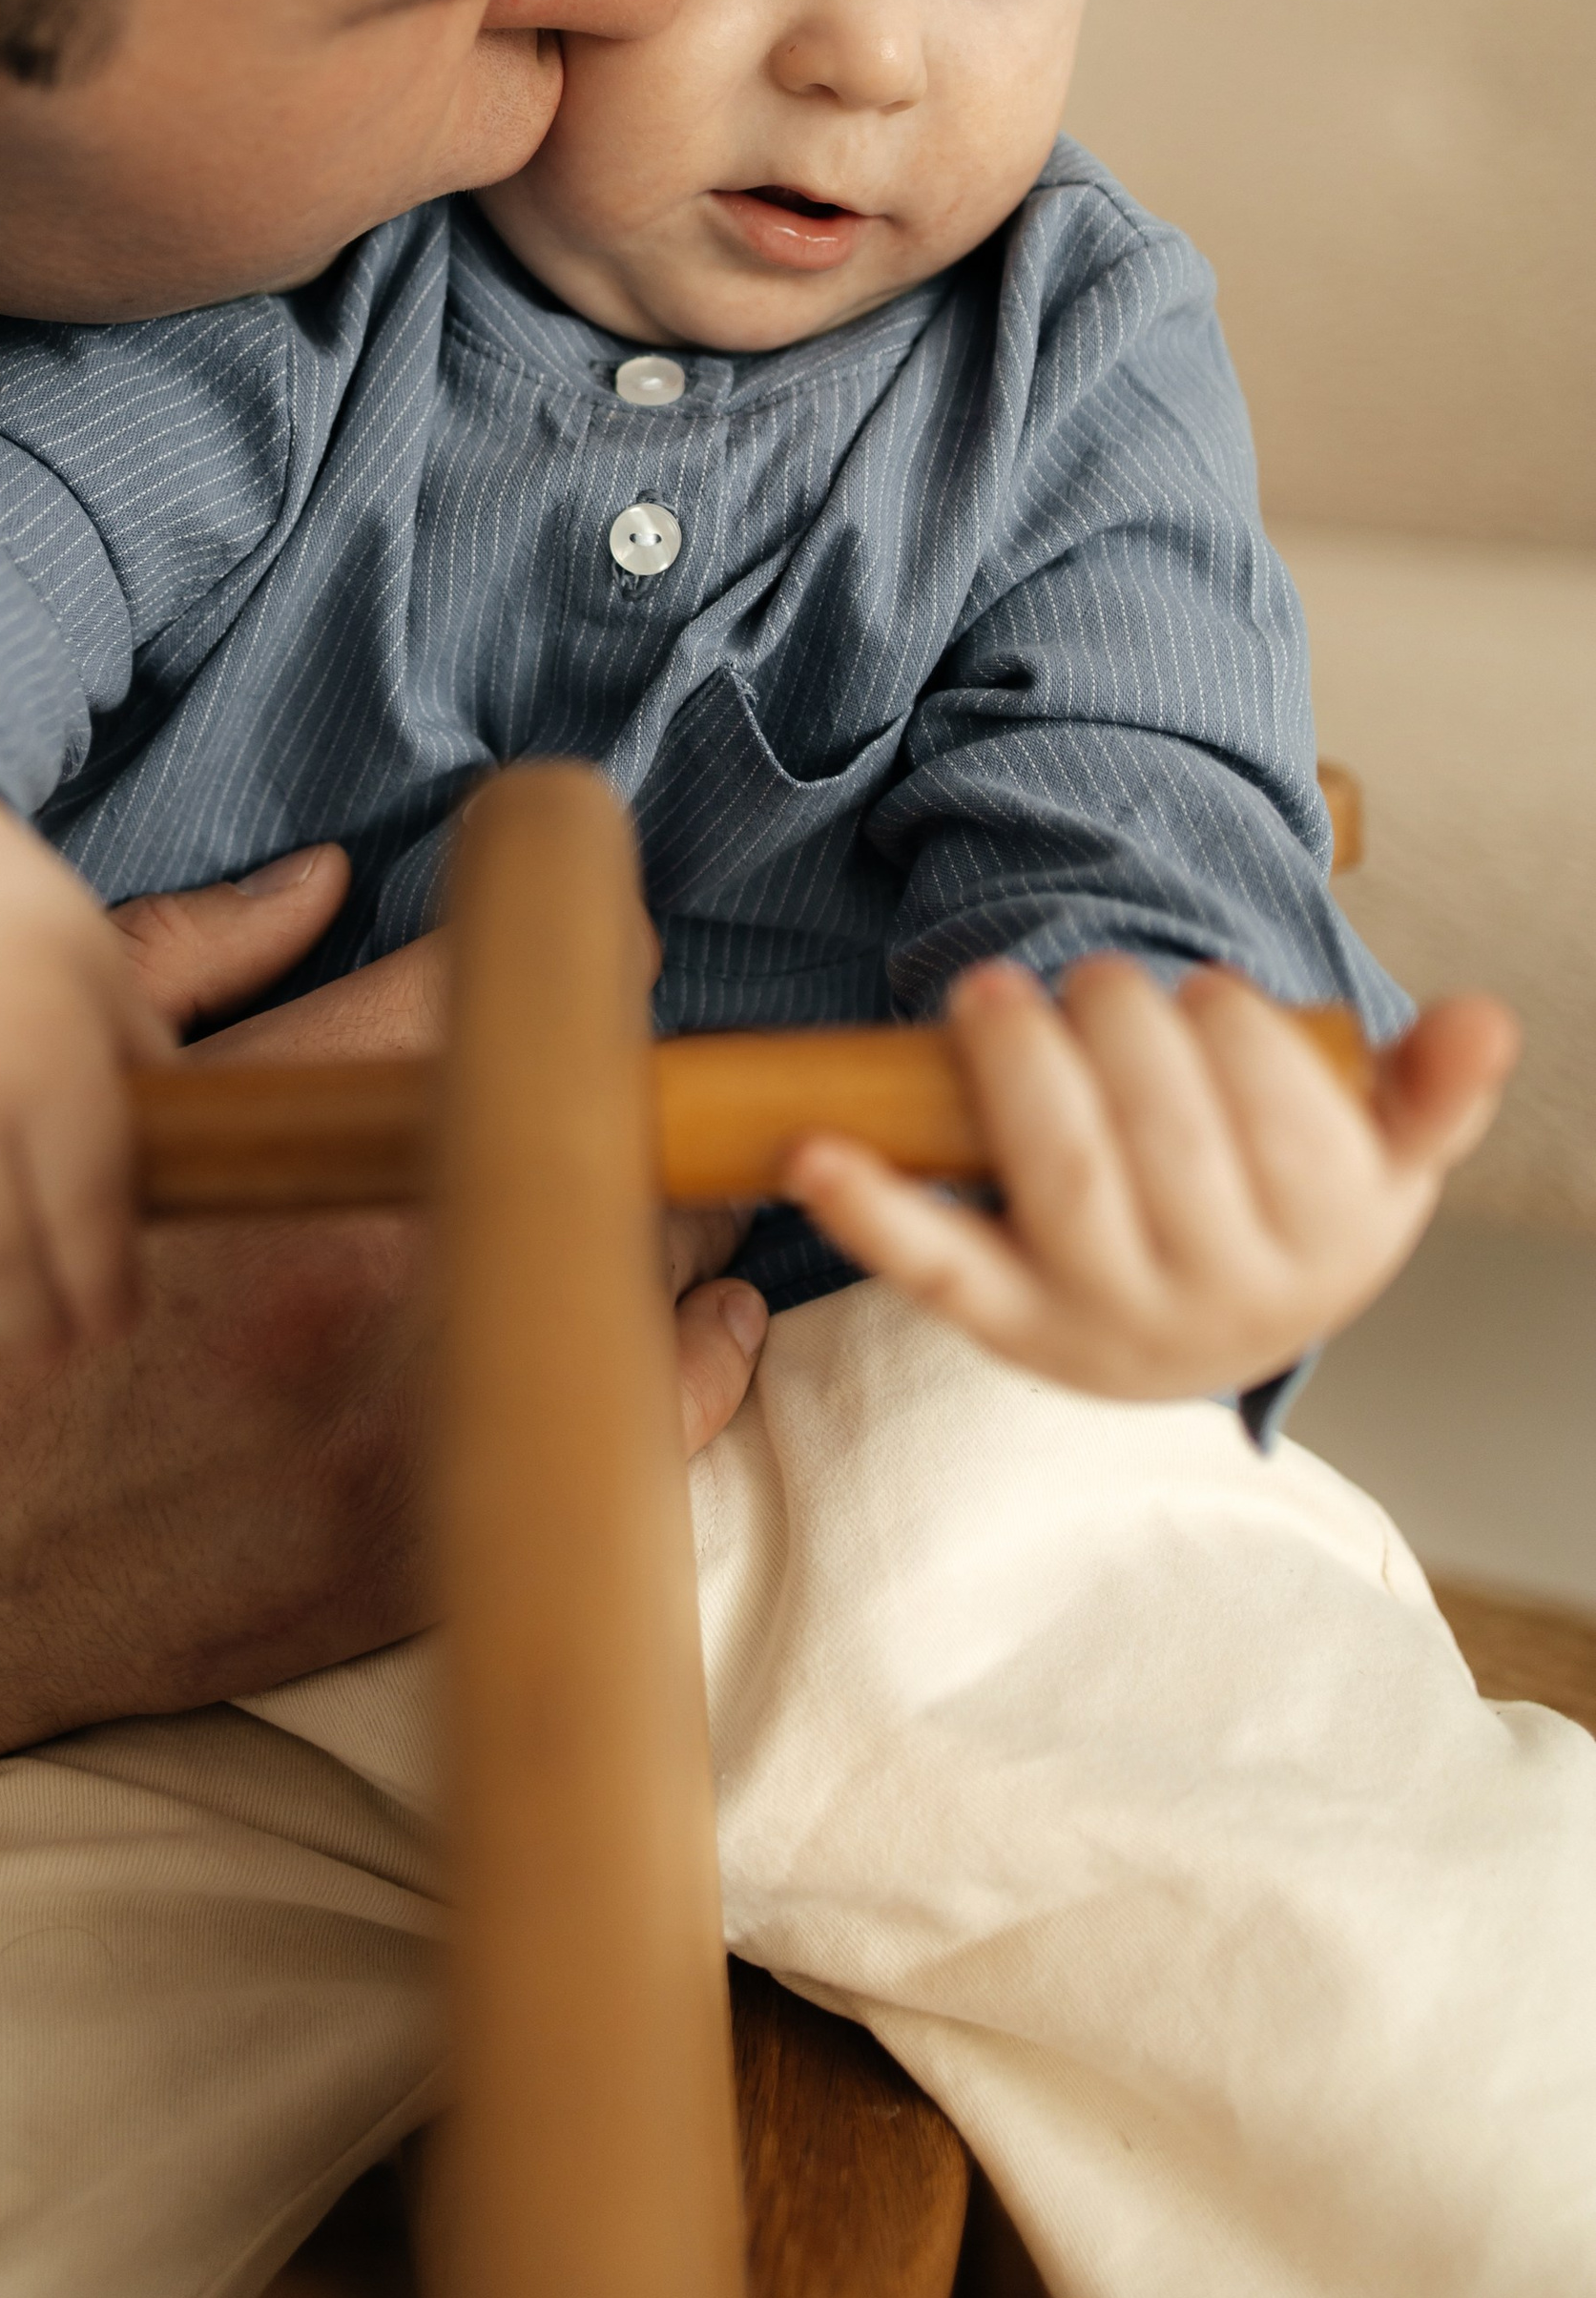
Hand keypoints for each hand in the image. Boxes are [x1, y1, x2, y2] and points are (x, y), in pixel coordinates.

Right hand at [120, 862, 765, 1455]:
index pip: (515, 984)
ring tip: (653, 1186)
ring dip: (655, 1213)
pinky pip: (636, 1432)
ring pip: (640, 1266)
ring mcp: (411, 1415)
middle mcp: (368, 1261)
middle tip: (620, 1076)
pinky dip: (691, 1359)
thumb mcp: (59, 1095)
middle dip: (626, 1086)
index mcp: (280, 1130)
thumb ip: (195, 962)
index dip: (579, 948)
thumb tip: (327, 879)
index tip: (597, 950)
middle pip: (608, 1125)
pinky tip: (709, 1312)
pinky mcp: (430, 1542)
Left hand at [779, 957, 1516, 1405]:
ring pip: (1060, 1183)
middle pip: (1162, 1143)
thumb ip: (1431, 1090)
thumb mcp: (1382, 1152)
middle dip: (1122, 1028)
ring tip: (994, 991)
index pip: (1280, 1129)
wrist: (1215, 1320)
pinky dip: (868, 1212)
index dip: (1231, 1033)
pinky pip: (935, 1267)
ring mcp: (1098, 1321)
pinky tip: (814, 1154)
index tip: (1209, 993)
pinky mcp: (1002, 1321)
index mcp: (1322, 1256)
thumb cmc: (1291, 1204)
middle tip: (1098, 976)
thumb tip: (1483, 1020)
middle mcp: (1213, 1307)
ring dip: (1018, 1069)